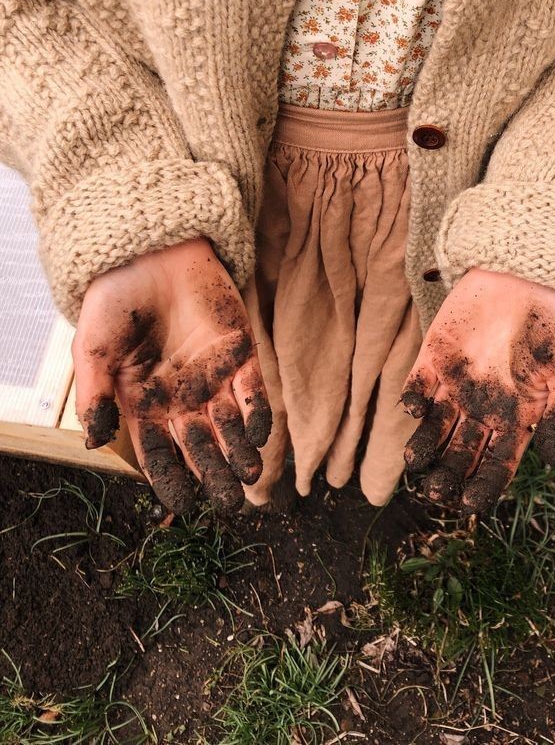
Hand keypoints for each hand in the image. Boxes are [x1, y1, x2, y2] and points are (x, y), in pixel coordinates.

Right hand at [72, 238, 271, 514]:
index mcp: (146, 404)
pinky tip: (258, 435)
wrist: (151, 253)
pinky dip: (258, 413)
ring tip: (249, 476)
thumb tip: (93, 442)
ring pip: (231, 426)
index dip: (172, 479)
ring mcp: (214, 378)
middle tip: (230, 503)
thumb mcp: (93, 348)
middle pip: (201, 447)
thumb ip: (94, 394)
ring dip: (241, 452)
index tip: (185, 504)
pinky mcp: (241, 354)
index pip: (160, 453)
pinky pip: (253, 391)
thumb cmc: (116, 301)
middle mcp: (183, 399)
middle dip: (215, 475)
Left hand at [400, 268, 554, 513]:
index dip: (485, 485)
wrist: (536, 276)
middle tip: (437, 493)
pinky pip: (418, 384)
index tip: (471, 505)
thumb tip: (553, 463)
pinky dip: (414, 398)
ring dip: (424, 446)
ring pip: (434, 425)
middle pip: (461, 450)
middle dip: (449, 474)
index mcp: (516, 417)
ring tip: (417, 466)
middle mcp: (482, 406)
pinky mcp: (434, 356)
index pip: (498, 462)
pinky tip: (417, 409)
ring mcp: (456, 382)